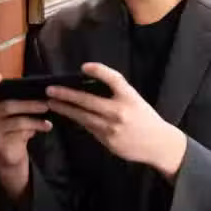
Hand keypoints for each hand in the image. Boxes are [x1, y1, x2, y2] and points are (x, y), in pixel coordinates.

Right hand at [0, 72, 52, 196]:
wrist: (11, 153)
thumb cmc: (15, 127)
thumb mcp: (18, 111)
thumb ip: (21, 98)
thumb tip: (43, 88)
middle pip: (8, 105)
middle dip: (30, 104)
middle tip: (46, 104)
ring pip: (16, 121)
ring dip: (35, 120)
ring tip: (48, 120)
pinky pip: (19, 133)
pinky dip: (34, 129)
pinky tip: (45, 127)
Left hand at [45, 63, 186, 180]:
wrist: (158, 144)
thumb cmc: (145, 118)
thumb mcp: (135, 99)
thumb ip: (116, 93)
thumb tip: (89, 86)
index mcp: (129, 97)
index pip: (113, 79)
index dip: (99, 70)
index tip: (84, 66)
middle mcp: (120, 111)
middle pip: (89, 100)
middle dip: (67, 95)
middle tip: (51, 90)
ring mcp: (112, 127)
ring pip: (83, 116)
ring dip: (66, 109)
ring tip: (52, 103)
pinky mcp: (108, 140)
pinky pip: (89, 128)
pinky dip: (77, 121)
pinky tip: (67, 116)